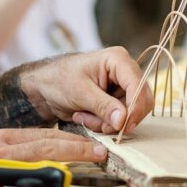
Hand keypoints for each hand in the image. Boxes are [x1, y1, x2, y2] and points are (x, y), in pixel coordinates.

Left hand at [20, 47, 154, 134]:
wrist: (45, 88)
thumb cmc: (59, 80)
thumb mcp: (80, 92)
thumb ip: (103, 105)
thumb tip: (123, 120)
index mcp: (118, 60)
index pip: (137, 84)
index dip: (135, 106)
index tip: (123, 126)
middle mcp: (125, 72)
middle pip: (140, 101)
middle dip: (119, 118)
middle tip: (99, 125)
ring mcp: (122, 87)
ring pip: (130, 114)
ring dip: (107, 123)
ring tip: (84, 117)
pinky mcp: (117, 101)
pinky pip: (121, 120)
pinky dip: (104, 124)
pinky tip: (86, 117)